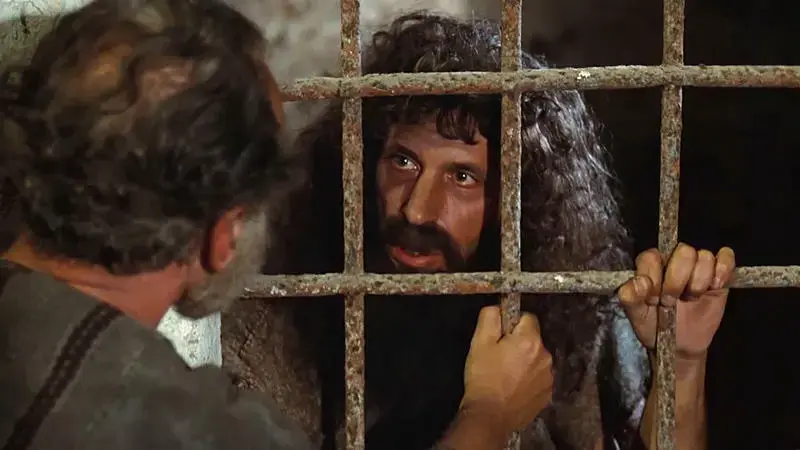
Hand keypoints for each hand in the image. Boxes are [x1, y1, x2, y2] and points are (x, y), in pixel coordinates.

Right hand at [460, 305, 552, 431]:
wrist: (490, 416)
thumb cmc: (483, 378)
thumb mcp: (479, 342)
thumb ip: (490, 317)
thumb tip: (498, 307)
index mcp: (530, 340)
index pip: (527, 317)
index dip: (512, 324)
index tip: (500, 337)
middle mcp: (546, 356)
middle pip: (533, 339)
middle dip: (519, 344)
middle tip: (500, 357)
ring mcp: (548, 377)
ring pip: (536, 359)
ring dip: (525, 362)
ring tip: (506, 375)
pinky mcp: (548, 394)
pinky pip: (539, 377)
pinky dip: (529, 379)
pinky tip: (513, 388)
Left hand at [618, 243, 734, 361]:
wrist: (679, 345)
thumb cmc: (654, 325)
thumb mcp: (637, 315)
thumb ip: (630, 297)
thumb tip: (640, 282)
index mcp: (651, 265)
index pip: (652, 256)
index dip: (654, 276)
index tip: (654, 299)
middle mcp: (673, 260)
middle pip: (683, 252)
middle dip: (678, 280)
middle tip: (672, 301)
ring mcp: (698, 265)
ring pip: (704, 256)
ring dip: (699, 281)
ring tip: (692, 298)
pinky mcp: (720, 274)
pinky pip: (726, 257)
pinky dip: (723, 269)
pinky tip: (715, 287)